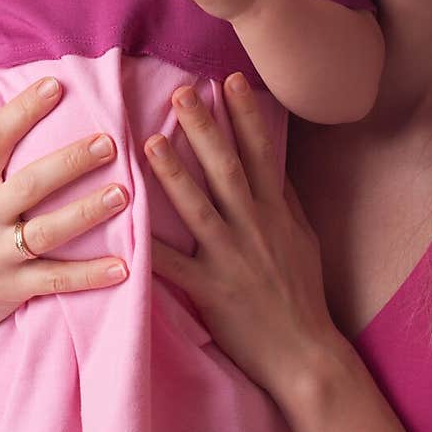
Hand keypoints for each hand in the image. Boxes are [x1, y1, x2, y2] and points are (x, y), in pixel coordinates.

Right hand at [0, 77, 129, 365]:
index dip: (24, 109)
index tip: (56, 85)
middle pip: (32, 182)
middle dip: (72, 161)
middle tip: (109, 141)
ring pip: (49, 231)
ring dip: (89, 211)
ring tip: (124, 193)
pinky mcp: (11, 289)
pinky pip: (56, 280)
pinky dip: (90, 275)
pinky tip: (123, 267)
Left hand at [145, 74, 342, 401]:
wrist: (306, 353)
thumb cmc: (302, 295)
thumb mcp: (301, 239)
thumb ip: (283, 200)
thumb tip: (270, 162)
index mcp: (275, 213)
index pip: (261, 154)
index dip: (246, 115)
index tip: (230, 79)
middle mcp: (254, 228)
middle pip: (228, 169)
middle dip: (206, 129)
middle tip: (183, 92)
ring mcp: (232, 258)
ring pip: (200, 208)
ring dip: (175, 173)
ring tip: (151, 141)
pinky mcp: (212, 290)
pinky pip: (173, 265)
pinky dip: (149, 246)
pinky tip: (126, 225)